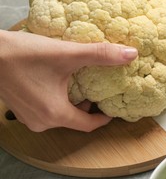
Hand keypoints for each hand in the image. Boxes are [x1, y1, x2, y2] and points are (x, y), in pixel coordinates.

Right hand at [0, 30, 137, 131]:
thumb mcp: (68, 54)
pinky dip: (59, 99)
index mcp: (55, 114)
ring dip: (74, 101)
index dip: (105, 117)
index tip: (114, 106)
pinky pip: (48, 109)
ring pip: (62, 113)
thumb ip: (100, 54)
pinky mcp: (22, 108)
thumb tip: (130, 54)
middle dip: (90, 105)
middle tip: (101, 88)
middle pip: (76, 119)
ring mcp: (29, 116)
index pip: (89, 125)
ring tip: (83, 82)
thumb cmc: (22, 55)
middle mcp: (41, 122)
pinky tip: (62, 81)